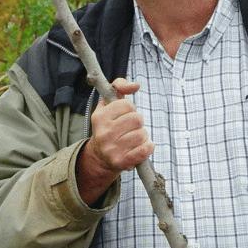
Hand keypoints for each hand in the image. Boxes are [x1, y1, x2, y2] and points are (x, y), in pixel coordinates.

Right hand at [76, 78, 153, 204]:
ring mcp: (112, 149)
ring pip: (142, 134)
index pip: (128, 105)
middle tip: (130, 127)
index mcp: (99, 117)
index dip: (130, 109)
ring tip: (133, 138)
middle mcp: (104, 133)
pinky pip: (145, 149)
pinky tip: (143, 146)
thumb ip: (119, 86)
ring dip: (142, 135)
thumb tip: (135, 85)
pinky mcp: (121, 162)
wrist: (100, 156)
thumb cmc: (108, 125)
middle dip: (137, 122)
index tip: (124, 114)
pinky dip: (148, 146)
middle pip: (137, 119)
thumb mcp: (107, 104)